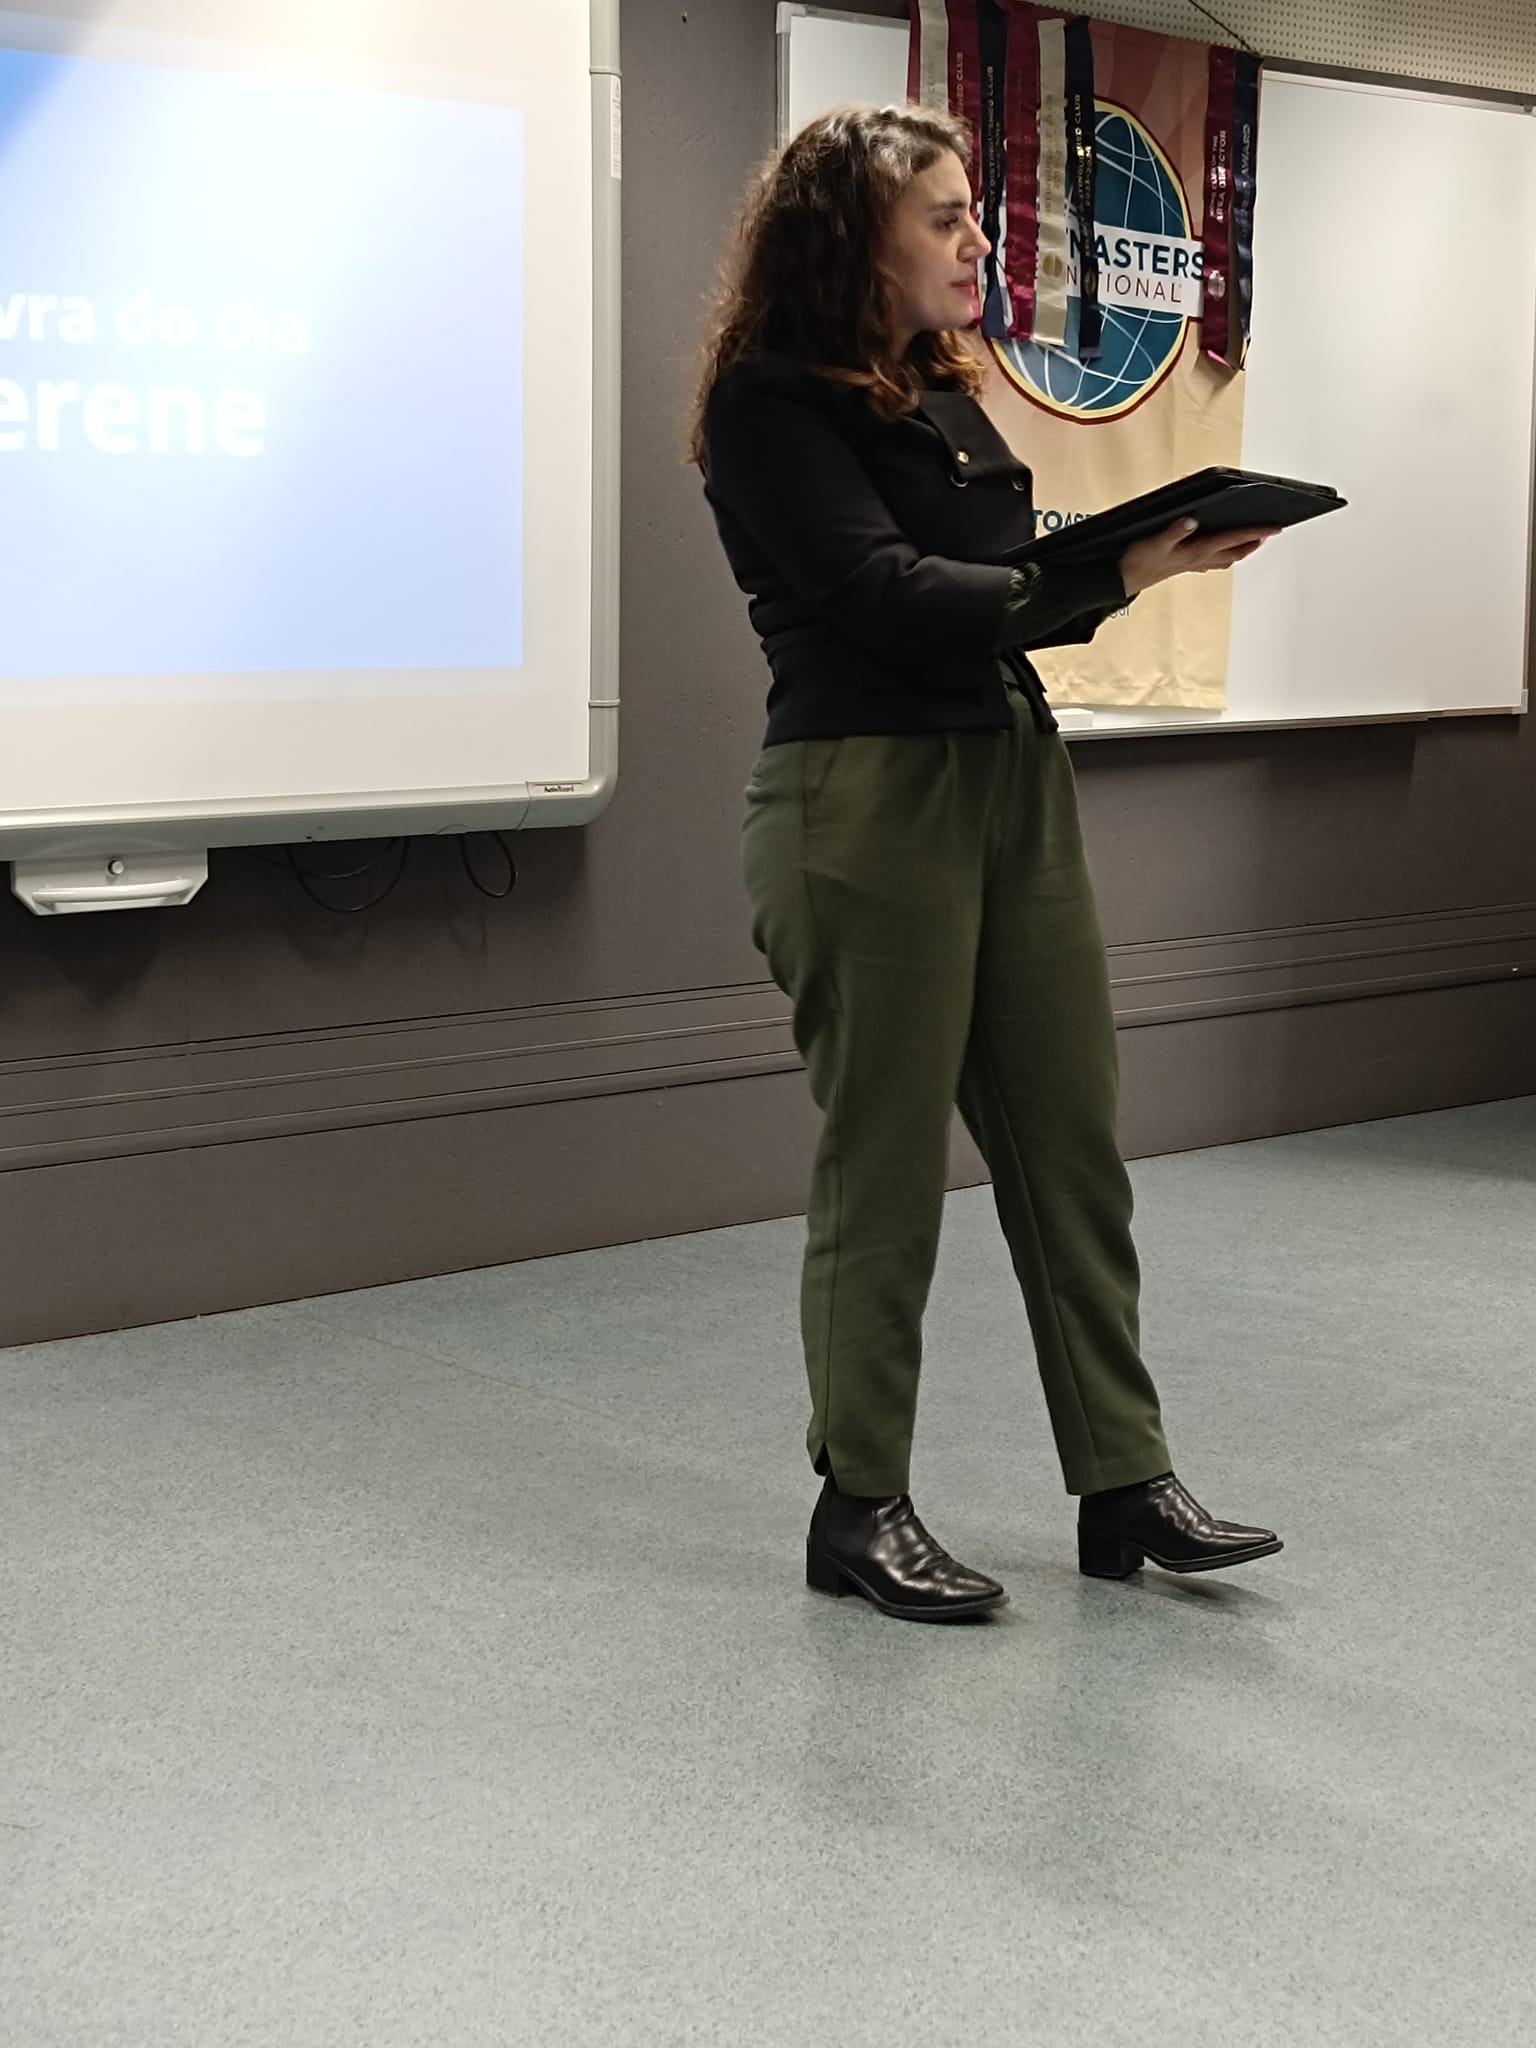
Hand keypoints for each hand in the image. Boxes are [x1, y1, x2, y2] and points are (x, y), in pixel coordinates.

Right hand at [1118, 519, 1281, 597]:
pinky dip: (1223, 554)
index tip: (1276, 527)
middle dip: (1255, 542)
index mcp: (1197, 551)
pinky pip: (1212, 560)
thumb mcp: (1154, 540)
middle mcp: (1199, 559)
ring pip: (1227, 558)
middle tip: (1270, 532)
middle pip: (1237, 552)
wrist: (1123, 579)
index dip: (1257, 531)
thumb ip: (1174, 530)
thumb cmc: (1138, 560)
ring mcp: (1193, 563)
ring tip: (1252, 540)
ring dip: (1242, 549)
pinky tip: (1220, 551)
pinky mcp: (1185, 565)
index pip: (1234, 539)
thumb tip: (1191, 520)